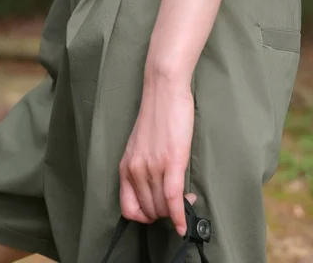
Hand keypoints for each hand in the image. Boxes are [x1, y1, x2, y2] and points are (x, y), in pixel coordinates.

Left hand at [119, 72, 196, 235]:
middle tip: (178, 203)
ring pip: (162, 207)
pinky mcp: (171, 162)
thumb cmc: (158, 114)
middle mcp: (136, 170)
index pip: (129, 209)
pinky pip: (173, 199)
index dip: (145, 217)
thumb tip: (156, 189)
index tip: (158, 212)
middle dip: (165, 214)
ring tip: (185, 199)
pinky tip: (184, 223)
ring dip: (175, 212)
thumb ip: (144, 167)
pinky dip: (180, 215)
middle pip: (149, 211)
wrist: (165, 89)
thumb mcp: (142, 145)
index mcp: (126, 166)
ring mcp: (152, 167)